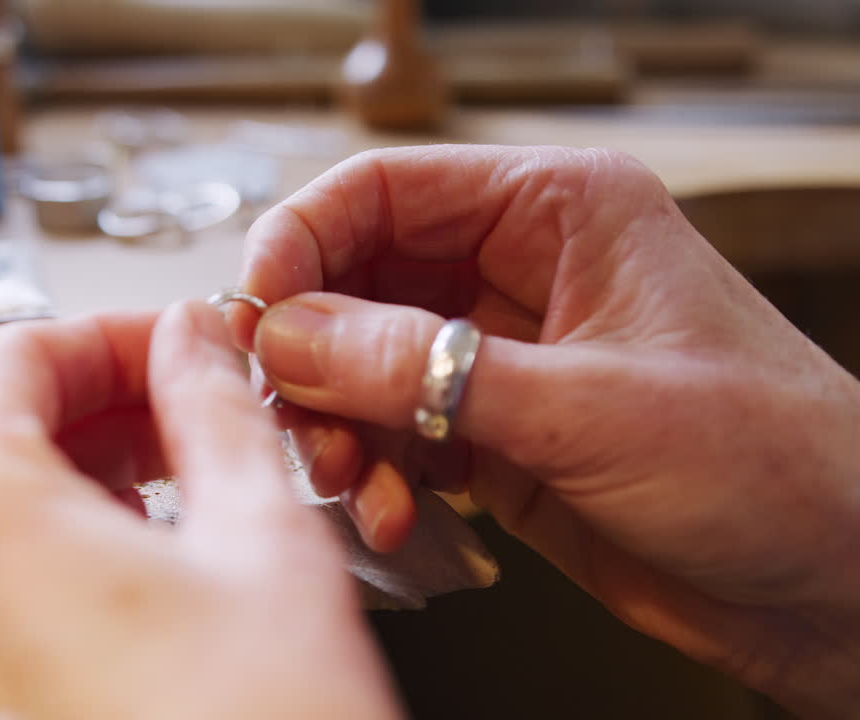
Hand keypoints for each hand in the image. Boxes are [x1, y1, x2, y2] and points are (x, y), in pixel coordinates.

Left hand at [0, 303, 401, 718]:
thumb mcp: (261, 538)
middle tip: (188, 416)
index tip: (178, 348)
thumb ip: (213, 406)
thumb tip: (194, 344)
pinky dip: (38, 567)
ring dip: (67, 488)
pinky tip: (126, 590)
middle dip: (95, 411)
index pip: (16, 356)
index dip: (113, 336)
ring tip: (167, 503)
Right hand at [231, 145, 859, 715]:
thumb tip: (292, 335)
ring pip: (362, 363)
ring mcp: (502, 357)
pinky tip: (393, 510)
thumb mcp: (588, 408)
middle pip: (358, 281)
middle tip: (290, 413)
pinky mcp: (495, 433)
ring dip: (337, 423)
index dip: (303, 243)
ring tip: (351, 477)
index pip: (387, 193)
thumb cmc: (775, 464)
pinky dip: (375, 471)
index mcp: (559, 213)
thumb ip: (426, 370)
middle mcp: (520, 274)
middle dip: (311, 353)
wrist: (837, 584)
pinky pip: (394, 431)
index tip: (258, 313)